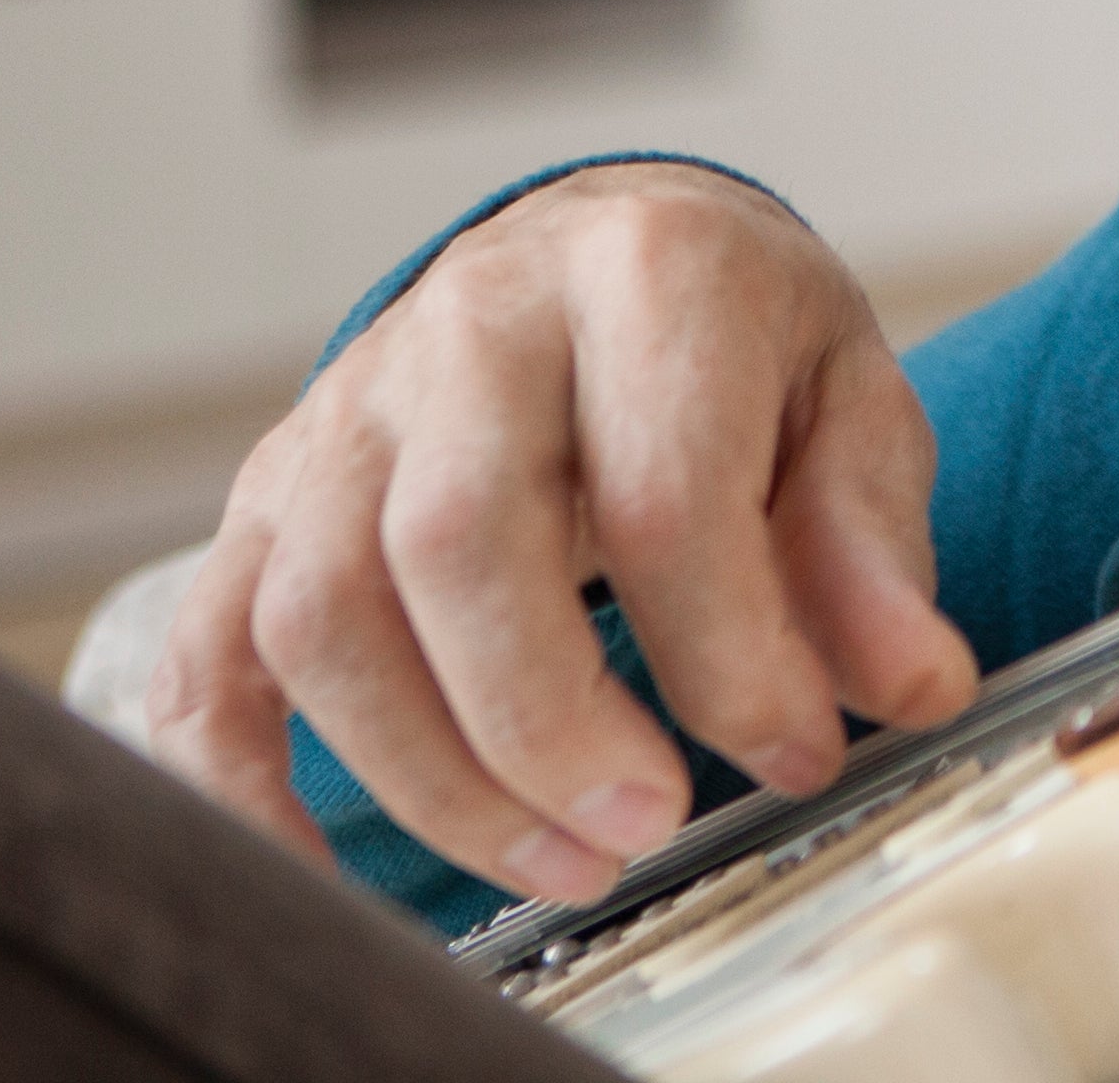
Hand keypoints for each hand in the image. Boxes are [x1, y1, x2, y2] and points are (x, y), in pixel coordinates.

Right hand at [142, 162, 978, 903]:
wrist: (606, 246)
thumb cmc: (731, 337)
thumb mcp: (847, 399)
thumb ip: (869, 543)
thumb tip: (908, 685)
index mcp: (645, 275)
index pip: (662, 491)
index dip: (728, 654)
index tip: (792, 752)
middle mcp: (474, 324)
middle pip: (455, 547)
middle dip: (549, 728)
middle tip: (646, 824)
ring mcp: (351, 410)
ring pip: (323, 612)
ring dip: (430, 776)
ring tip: (558, 858)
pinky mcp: (270, 495)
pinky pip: (210, 653)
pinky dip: (241, 783)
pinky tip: (325, 871)